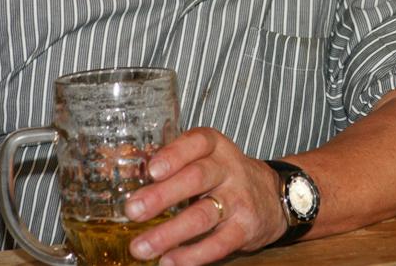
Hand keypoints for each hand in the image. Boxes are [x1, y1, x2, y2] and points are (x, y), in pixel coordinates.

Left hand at [124, 127, 285, 264]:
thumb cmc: (224, 176)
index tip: (151, 169)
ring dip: (169, 234)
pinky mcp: (245, 228)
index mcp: (215, 147)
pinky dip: (192, 255)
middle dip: (163, 195)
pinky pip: (218, 244)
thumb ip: (173, 163)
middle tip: (133, 210)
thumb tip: (123, 171)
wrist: (273, 196)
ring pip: (203, 215)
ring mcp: (239, 199)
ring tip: (141, 248)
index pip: (198, 142)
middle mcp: (229, 169)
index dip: (175, 154)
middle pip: (197, 178)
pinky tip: (170, 261)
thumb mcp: (206, 159)